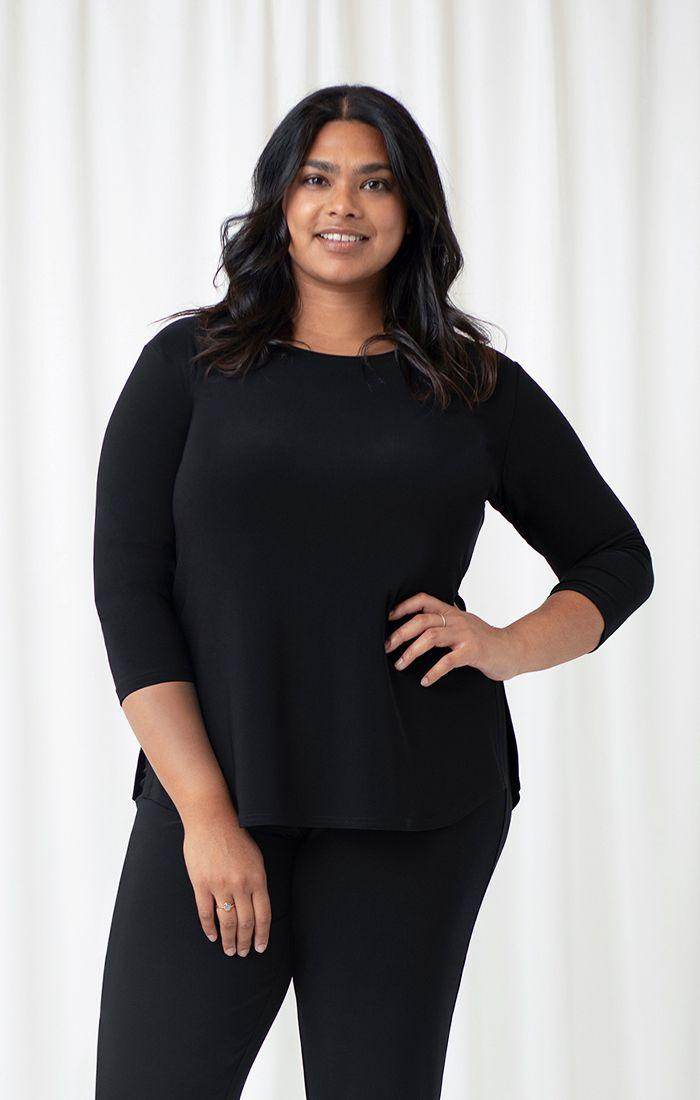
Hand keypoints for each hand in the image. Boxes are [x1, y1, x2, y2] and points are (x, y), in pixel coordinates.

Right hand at [182, 803, 271, 956]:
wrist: (211, 820)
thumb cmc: (235, 836)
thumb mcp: (256, 858)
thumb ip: (257, 881)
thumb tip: (258, 906)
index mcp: (257, 878)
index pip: (264, 915)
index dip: (263, 934)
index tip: (261, 947)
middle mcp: (240, 884)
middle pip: (246, 922)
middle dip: (245, 942)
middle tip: (243, 953)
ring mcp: (220, 885)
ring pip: (227, 922)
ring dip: (229, 940)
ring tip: (229, 950)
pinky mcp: (201, 884)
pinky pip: (206, 913)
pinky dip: (209, 928)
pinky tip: (213, 936)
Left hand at [385, 591, 519, 682]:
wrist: (512, 649)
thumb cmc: (484, 638)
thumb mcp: (463, 622)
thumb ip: (445, 617)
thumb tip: (422, 614)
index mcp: (451, 611)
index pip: (423, 600)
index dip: (403, 606)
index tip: (387, 619)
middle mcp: (456, 619)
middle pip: (421, 620)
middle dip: (400, 634)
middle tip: (386, 647)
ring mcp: (465, 635)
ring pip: (431, 637)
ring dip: (411, 652)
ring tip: (400, 665)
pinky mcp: (473, 652)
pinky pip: (448, 661)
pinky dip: (434, 672)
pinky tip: (425, 681)